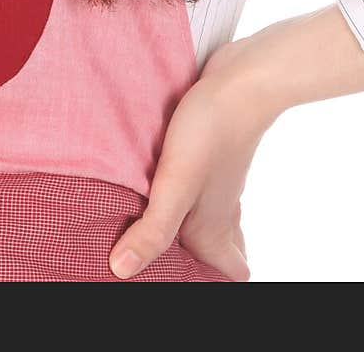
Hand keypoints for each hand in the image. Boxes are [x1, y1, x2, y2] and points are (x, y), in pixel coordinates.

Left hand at [107, 40, 275, 281]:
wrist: (242, 79)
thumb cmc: (211, 132)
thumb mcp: (176, 184)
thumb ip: (153, 229)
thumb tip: (121, 272)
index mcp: (213, 227)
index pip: (230, 273)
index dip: (212, 283)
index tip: (183, 283)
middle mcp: (219, 209)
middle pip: (220, 249)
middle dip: (201, 263)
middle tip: (167, 265)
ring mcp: (217, 181)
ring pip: (211, 218)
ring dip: (190, 230)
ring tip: (161, 233)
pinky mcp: (209, 153)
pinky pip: (200, 188)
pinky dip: (186, 197)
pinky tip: (164, 183)